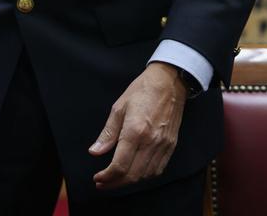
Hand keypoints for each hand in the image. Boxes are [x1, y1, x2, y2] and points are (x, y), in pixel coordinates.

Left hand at [89, 62, 186, 189]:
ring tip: (115, 180)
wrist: (169, 83)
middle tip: (102, 183)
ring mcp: (163, 145)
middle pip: (133, 175)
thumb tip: (95, 152)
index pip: (120, 165)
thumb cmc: (141, 91)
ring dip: (130, 182)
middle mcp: (151, 142)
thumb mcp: (118, 108)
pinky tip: (134, 173)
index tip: (97, 178)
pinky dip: (145, 176)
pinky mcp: (171, 146)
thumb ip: (107, 133)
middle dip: (115, 183)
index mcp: (135, 131)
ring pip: (146, 175)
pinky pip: (158, 169)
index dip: (107, 176)